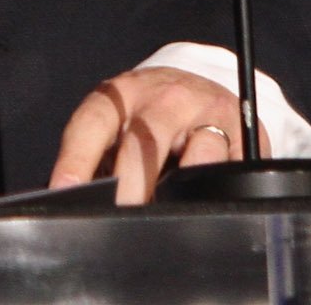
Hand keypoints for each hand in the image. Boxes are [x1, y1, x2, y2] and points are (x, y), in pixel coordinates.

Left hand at [48, 65, 253, 203]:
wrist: (200, 89)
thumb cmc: (148, 119)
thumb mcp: (118, 127)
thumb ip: (98, 159)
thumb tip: (72, 202)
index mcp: (122, 95)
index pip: (93, 122)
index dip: (77, 157)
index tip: (65, 190)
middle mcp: (166, 97)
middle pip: (146, 143)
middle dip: (130, 189)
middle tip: (120, 221)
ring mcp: (209, 111)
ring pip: (198, 155)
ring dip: (182, 193)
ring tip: (165, 221)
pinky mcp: (245, 131)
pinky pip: (235, 168)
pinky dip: (220, 192)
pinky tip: (207, 203)